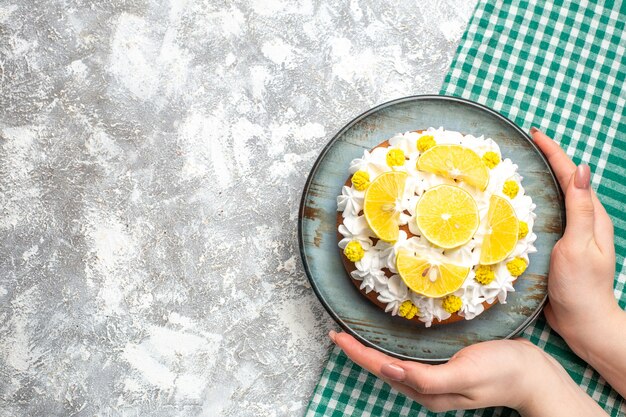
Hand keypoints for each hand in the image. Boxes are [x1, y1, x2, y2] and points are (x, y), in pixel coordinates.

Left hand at [329, 331, 605, 415]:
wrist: (533, 374)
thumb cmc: (502, 370)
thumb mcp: (466, 373)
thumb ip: (427, 378)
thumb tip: (389, 371)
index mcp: (427, 390)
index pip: (381, 369)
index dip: (357, 353)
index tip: (336, 334)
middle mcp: (426, 387)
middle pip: (382, 367)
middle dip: (358, 351)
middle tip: (338, 330)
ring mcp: (434, 378)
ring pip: (392, 363)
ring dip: (371, 349)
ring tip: (353, 333)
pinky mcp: (443, 367)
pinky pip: (408, 358)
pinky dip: (391, 347)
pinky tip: (387, 338)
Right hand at [531, 127, 625, 395]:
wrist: (583, 321)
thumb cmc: (581, 287)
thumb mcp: (579, 247)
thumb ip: (581, 210)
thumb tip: (582, 170)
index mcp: (591, 216)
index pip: (571, 175)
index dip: (554, 152)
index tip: (535, 134)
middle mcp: (582, 220)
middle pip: (563, 180)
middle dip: (545, 158)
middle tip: (521, 144)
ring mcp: (570, 232)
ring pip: (553, 197)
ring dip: (537, 178)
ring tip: (514, 166)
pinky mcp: (558, 244)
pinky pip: (545, 215)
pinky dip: (531, 202)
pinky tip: (514, 203)